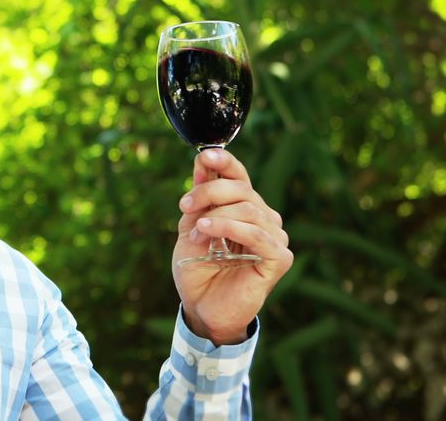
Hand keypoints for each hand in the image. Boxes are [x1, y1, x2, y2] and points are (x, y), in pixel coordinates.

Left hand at [173, 149, 293, 344]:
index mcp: (243, 208)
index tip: (204, 155)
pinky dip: (230, 228)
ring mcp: (275, 238)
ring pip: (250, 209)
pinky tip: (207, 233)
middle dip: (210, 192)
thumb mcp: (190, 229)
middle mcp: (263, 219)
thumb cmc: (197, 270)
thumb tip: (202, 164)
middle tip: (185, 205)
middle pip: (242, 189)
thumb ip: (198, 200)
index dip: (225, 162)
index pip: (240, 176)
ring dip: (217, 215)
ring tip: (196, 230)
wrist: (201, 308)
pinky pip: (258, 234)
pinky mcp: (278, 258)